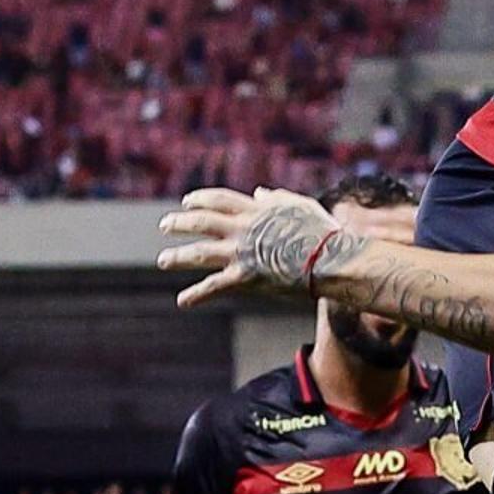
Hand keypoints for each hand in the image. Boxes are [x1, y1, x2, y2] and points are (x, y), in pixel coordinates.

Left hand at [158, 186, 359, 306]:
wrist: (330, 259)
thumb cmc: (323, 232)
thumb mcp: (301, 205)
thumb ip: (277, 198)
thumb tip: (259, 192)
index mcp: (255, 209)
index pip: (219, 199)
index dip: (200, 199)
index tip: (187, 201)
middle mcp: (241, 228)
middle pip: (201, 222)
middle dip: (180, 223)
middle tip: (166, 226)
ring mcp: (241, 252)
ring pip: (199, 252)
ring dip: (178, 256)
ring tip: (164, 260)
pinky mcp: (245, 277)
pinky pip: (214, 286)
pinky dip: (197, 294)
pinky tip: (182, 301)